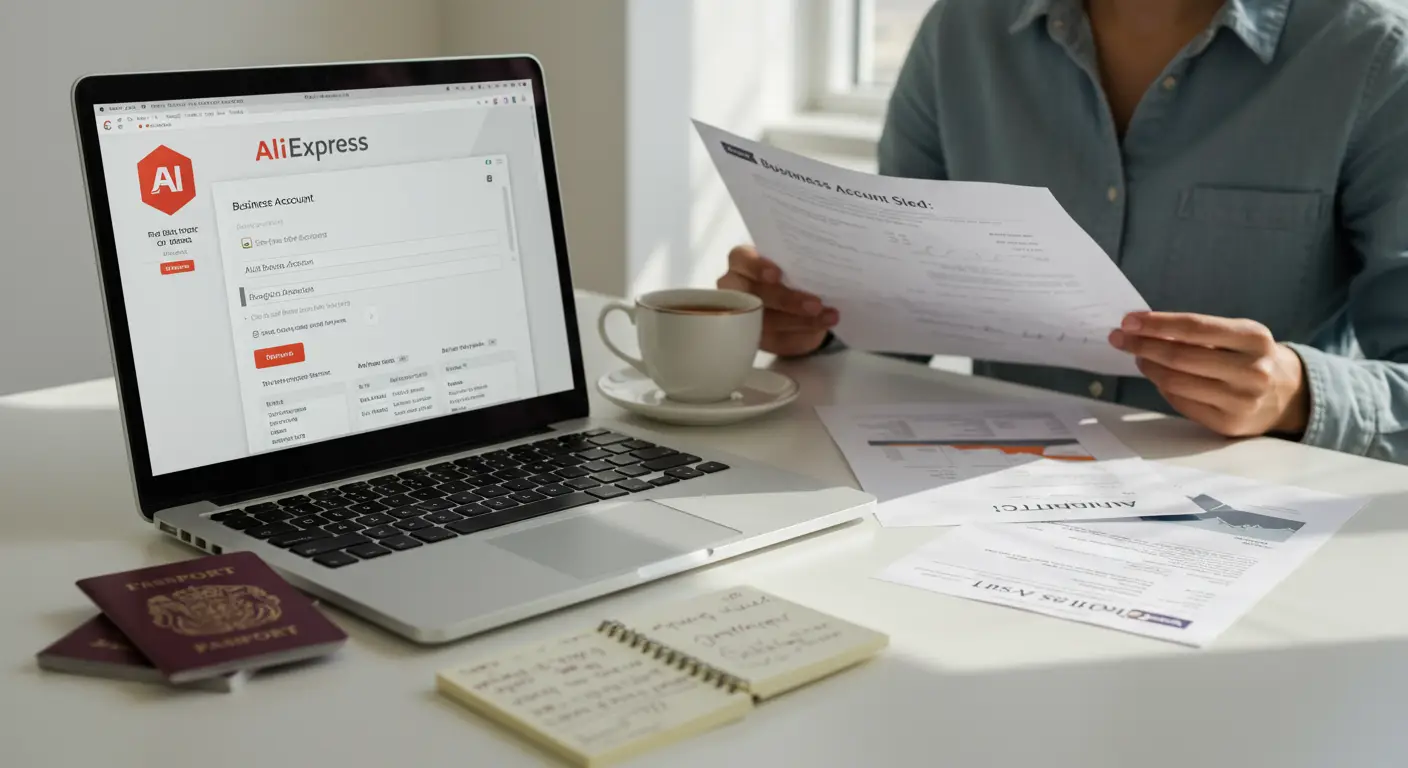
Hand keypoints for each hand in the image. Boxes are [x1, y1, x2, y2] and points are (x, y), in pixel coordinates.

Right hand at [717, 245, 838, 355]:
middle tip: (815, 304)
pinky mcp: (756, 336)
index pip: (741, 259)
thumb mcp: (798, 263)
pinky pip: (776, 338)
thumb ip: (802, 264)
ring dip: (799, 320)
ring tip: (826, 317)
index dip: (757, 267)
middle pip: (753, 295)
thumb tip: (824, 269)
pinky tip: (821, 326)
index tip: (777, 274)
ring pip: (766, 320)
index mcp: (744, 260)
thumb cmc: (794, 271)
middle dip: (785, 300)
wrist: (801, 300)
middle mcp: (737, 286)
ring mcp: (744, 314)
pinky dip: (801, 333)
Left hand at [1109, 312, 1309, 437]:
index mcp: (1254, 338)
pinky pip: (1181, 402)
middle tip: (1119, 338)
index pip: (1195, 327)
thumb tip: (1142, 328)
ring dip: (1149, 367)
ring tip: (1139, 356)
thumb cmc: (1250, 357)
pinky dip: (1163, 387)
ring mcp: (1241, 400)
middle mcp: (1252, 370)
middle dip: (1143, 345)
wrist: (1287, 395)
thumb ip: (1198, 332)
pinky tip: (1158, 377)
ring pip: (1176, 382)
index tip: (1128, 321)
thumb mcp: (1237, 335)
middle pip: (1180, 356)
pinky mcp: (1228, 423)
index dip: (1157, 323)